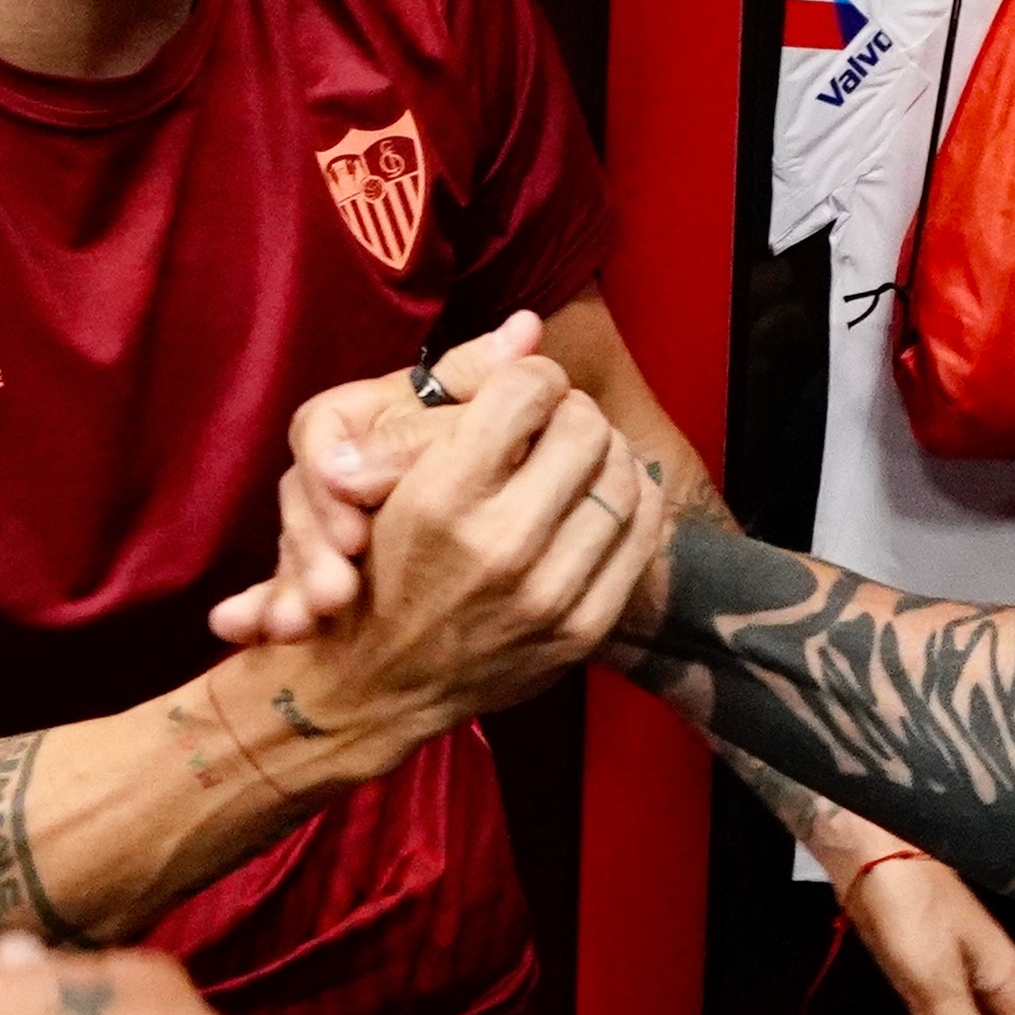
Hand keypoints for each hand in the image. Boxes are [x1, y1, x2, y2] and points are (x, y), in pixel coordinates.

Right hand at [238, 348, 668, 758]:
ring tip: (577, 454)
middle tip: (552, 419)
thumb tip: (528, 327)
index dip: (530, 378)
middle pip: (584, 427)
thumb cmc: (373, 565)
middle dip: (570, 411)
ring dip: (605, 450)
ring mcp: (548, 593)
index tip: (521, 392)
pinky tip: (601, 494)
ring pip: (622, 476)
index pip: (531, 388)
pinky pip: (641, 534)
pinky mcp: (582, 628)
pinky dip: (632, 498)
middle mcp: (500, 545)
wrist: (374, 687)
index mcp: (442, 497)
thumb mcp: (385, 477)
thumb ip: (454, 398)